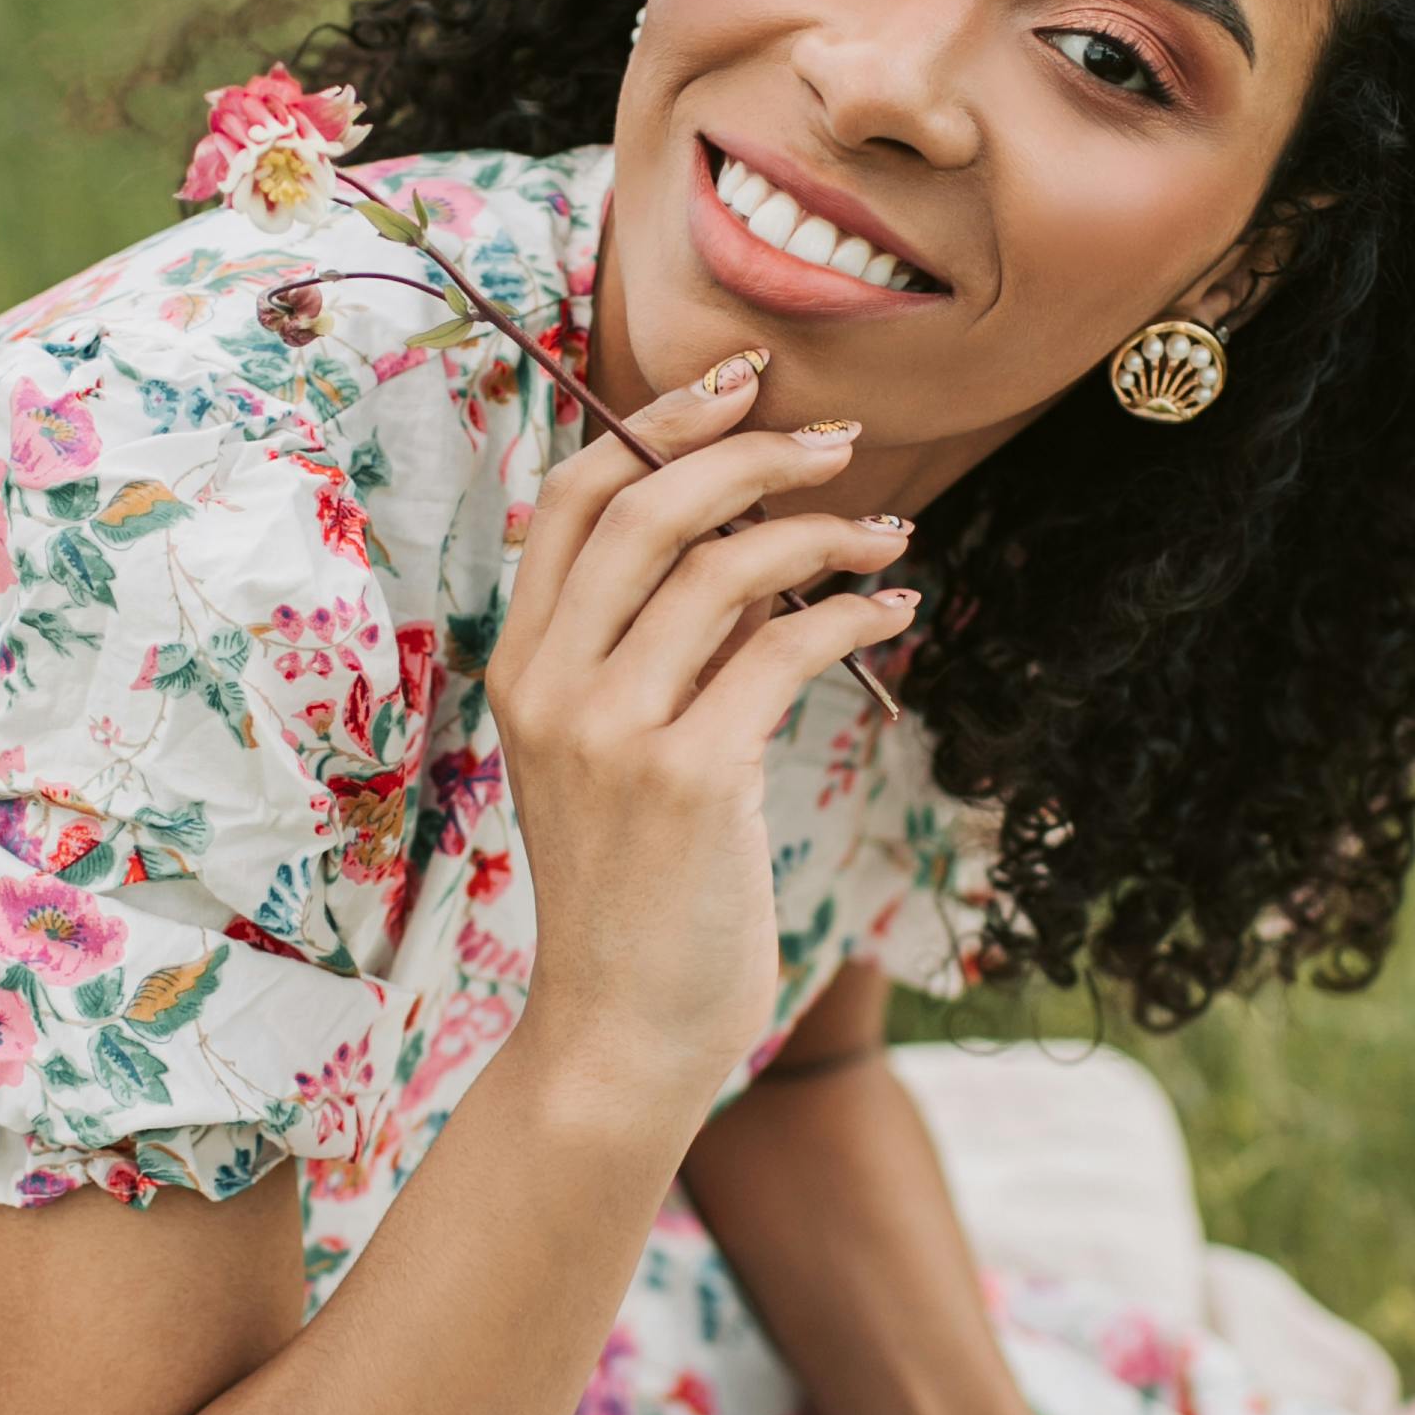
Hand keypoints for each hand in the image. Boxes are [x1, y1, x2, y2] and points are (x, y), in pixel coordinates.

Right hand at [489, 359, 915, 1121]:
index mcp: (521, 666)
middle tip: (840, 441)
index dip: (655, 420)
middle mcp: (551, 686)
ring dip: (823, 532)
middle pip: (645, 505)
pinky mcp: (687, 778)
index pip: (570, 498)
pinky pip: (781, 651)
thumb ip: (657, 652)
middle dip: (751, 451)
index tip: (739, 382)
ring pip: (721, 568)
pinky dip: (852, 616)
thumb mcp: (615, 756)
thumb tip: (751, 545)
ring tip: (888, 538)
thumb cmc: (636, 892)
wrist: (620, 1032)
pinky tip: (893, 616)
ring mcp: (611, 731)